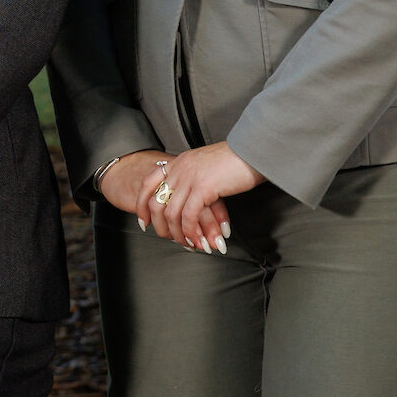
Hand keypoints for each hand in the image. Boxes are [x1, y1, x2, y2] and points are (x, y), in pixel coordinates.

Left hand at [143, 142, 261, 253]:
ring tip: (190, 244)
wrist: (254, 151)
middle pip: (155, 203)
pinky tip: (198, 240)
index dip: (142, 205)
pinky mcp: (203, 188)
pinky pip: (189, 216)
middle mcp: (179, 169)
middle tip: (170, 239)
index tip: (144, 222)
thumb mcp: (206, 165)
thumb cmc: (237, 160)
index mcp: (178, 163)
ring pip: (171, 214)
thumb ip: (195, 177)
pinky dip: (191, 232)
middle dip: (160, 226)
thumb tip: (193, 198)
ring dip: (179, 234)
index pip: (147, 183)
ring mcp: (189, 178)